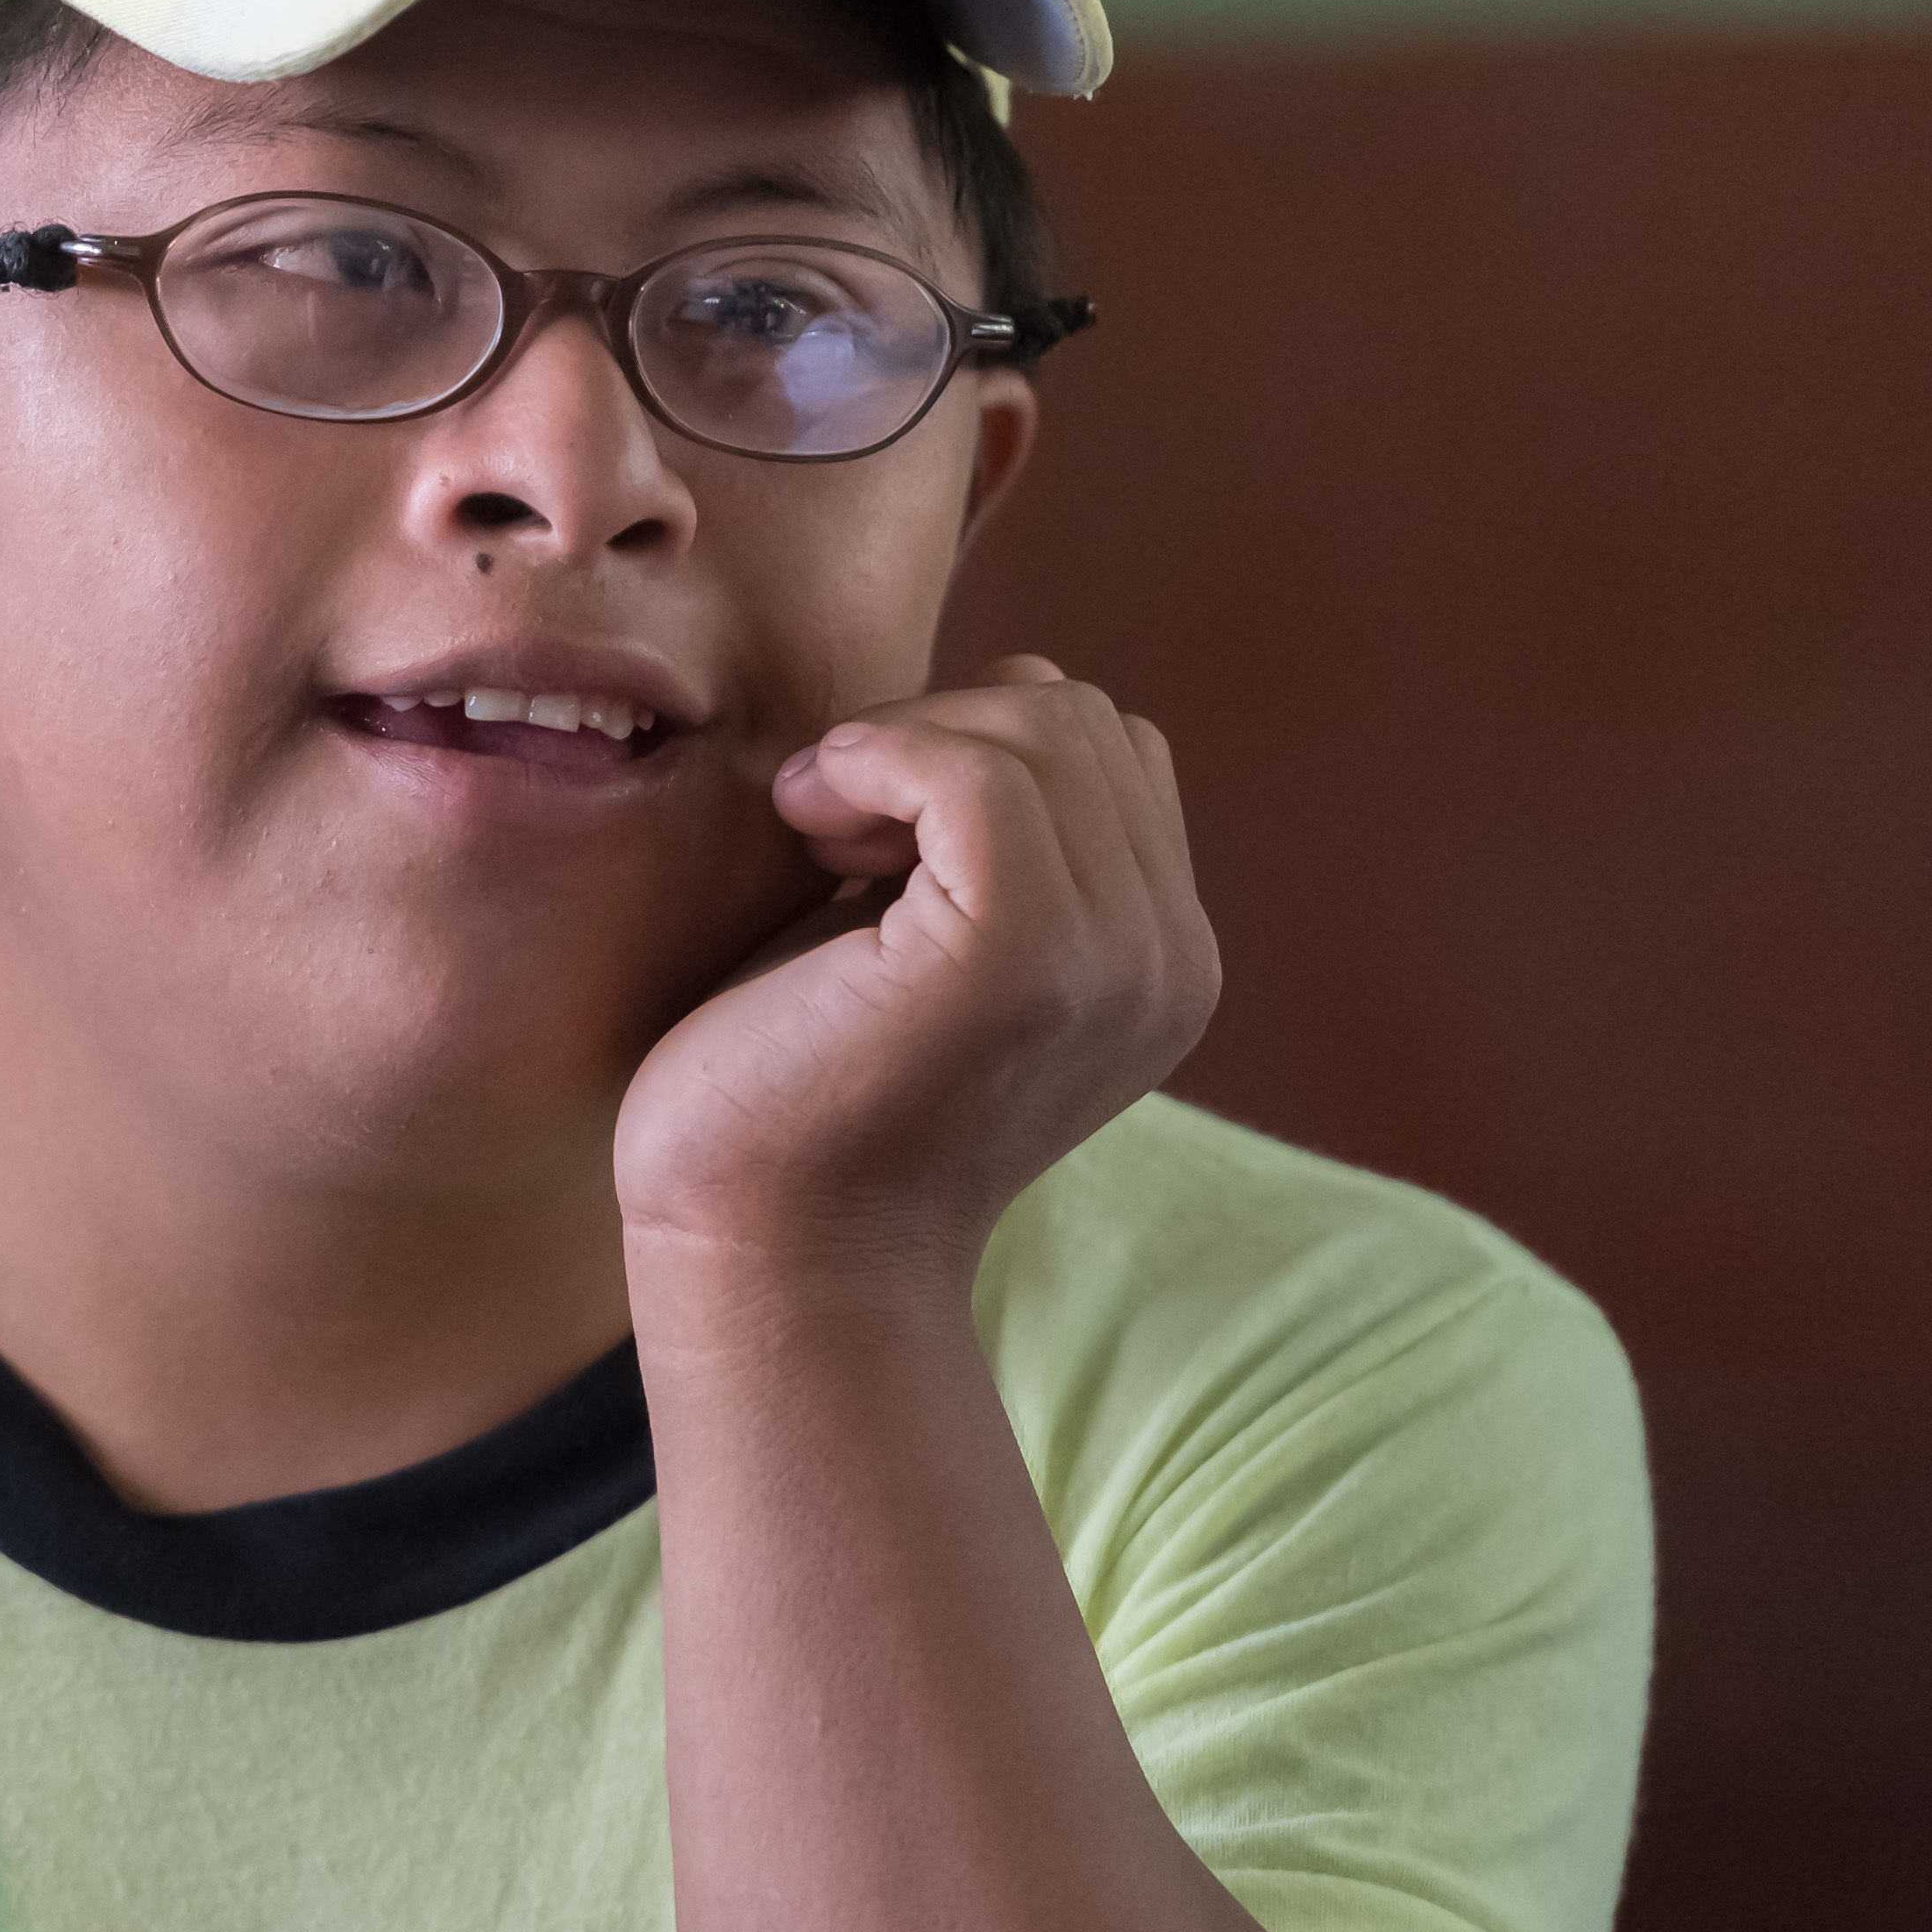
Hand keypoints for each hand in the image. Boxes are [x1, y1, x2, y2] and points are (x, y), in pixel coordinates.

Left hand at [613, 656, 1216, 1296]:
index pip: (1109, 746)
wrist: (764, 1250)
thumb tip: (1018, 681)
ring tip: (825, 850)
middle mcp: (1168, 959)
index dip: (971, 751)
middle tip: (836, 844)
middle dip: (938, 739)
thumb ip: (991, 828)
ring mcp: (1111, 959)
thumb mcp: (925, 928)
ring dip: (898, 749)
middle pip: (1080, 717)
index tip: (865, 841)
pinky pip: (976, 772)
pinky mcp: (1022, 959)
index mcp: (1158, 956)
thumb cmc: (802, 1086)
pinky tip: (810, 826)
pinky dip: (873, 759)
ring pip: (1039, 724)